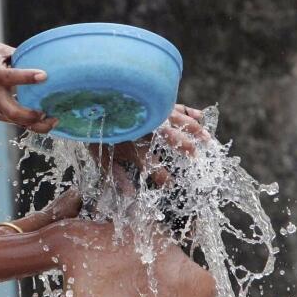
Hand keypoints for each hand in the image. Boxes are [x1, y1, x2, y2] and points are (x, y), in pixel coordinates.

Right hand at [0, 43, 56, 132]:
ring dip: (37, 124)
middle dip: (32, 116)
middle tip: (48, 112)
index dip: (29, 77)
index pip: (12, 77)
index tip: (44, 75)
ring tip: (54, 119)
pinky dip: (31, 123)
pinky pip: (16, 121)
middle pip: (14, 112)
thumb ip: (17, 54)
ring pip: (17, 122)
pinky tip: (46, 120)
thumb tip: (39, 55)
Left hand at [89, 104, 208, 185]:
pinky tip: (199, 115)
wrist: (89, 100)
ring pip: (179, 120)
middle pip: (172, 139)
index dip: (161, 176)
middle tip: (197, 159)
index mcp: (133, 143)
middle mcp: (147, 127)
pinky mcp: (152, 101)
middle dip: (185, 148)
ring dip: (195, 130)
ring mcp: (152, 112)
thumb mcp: (100, 156)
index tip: (170, 184)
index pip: (151, 163)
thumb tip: (131, 196)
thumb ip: (116, 176)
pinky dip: (188, 110)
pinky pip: (174, 104)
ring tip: (208, 139)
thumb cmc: (94, 131)